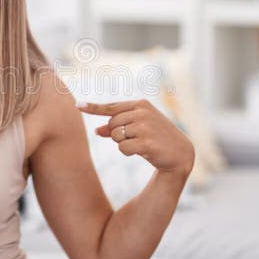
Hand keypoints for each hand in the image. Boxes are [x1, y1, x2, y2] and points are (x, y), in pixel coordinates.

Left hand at [77, 99, 194, 176]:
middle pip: (111, 125)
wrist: (180, 153)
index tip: (78, 106)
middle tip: (135, 138)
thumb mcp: (138, 129)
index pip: (111, 107)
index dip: (93, 108)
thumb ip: (117, 127)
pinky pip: (122, 148)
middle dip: (117, 135)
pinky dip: (128, 152)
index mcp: (141, 104)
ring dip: (124, 144)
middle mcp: (142, 112)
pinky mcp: (146, 142)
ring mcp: (145, 126)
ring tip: (141, 143)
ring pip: (115, 136)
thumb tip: (97, 130)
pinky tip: (143, 151)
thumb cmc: (157, 139)